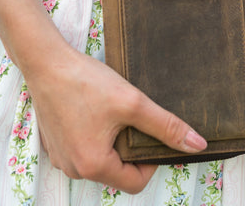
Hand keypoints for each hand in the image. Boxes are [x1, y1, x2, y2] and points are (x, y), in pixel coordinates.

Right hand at [25, 43, 206, 193]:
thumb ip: (166, 126)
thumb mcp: (133, 103)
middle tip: (134, 118)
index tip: (152, 134)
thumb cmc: (86, 82)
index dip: (151, 160)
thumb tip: (197, 145)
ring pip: (102, 158)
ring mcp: (62, 157)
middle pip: (118, 171)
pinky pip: (84, 148)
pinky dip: (96, 135)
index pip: (137, 182)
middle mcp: (74, 169)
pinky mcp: (55, 143)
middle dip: (131, 148)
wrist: (46, 62)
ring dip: (114, 140)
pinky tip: (97, 110)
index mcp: (93, 166)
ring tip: (114, 112)